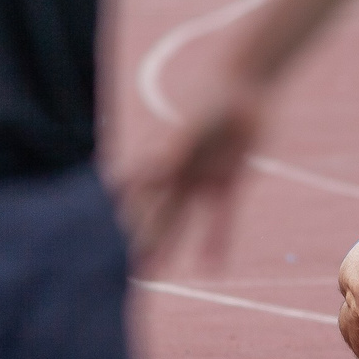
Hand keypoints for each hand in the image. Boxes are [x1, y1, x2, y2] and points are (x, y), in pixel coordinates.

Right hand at [126, 79, 267, 270]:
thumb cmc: (212, 98)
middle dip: (142, 239)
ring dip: (169, 246)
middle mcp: (175, 172)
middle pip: (154, 213)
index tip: (107, 240)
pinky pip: (221, 219)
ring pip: (181, 221)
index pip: (133, 193)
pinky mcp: (227, 184)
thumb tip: (152, 173)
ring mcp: (200, 179)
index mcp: (157, 156)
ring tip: (155, 273)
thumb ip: (172, 149)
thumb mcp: (191, 125)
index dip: (122, 216)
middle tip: (129, 270)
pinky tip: (212, 268)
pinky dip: (217, 241)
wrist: (250, 85)